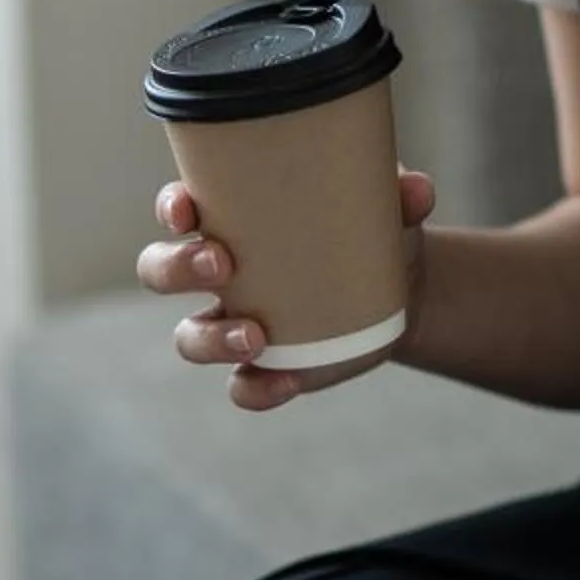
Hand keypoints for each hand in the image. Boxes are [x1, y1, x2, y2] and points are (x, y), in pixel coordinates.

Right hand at [135, 170, 436, 410]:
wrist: (402, 288)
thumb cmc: (374, 228)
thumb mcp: (384, 204)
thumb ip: (397, 193)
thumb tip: (417, 190)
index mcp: (231, 218)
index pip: (178, 208)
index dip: (171, 207)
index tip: (186, 210)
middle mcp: (217, 272)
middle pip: (161, 270)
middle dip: (178, 268)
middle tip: (223, 264)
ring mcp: (232, 324)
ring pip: (188, 337)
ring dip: (211, 338)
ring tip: (255, 336)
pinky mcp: (261, 368)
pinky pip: (240, 388)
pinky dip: (256, 389)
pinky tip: (286, 382)